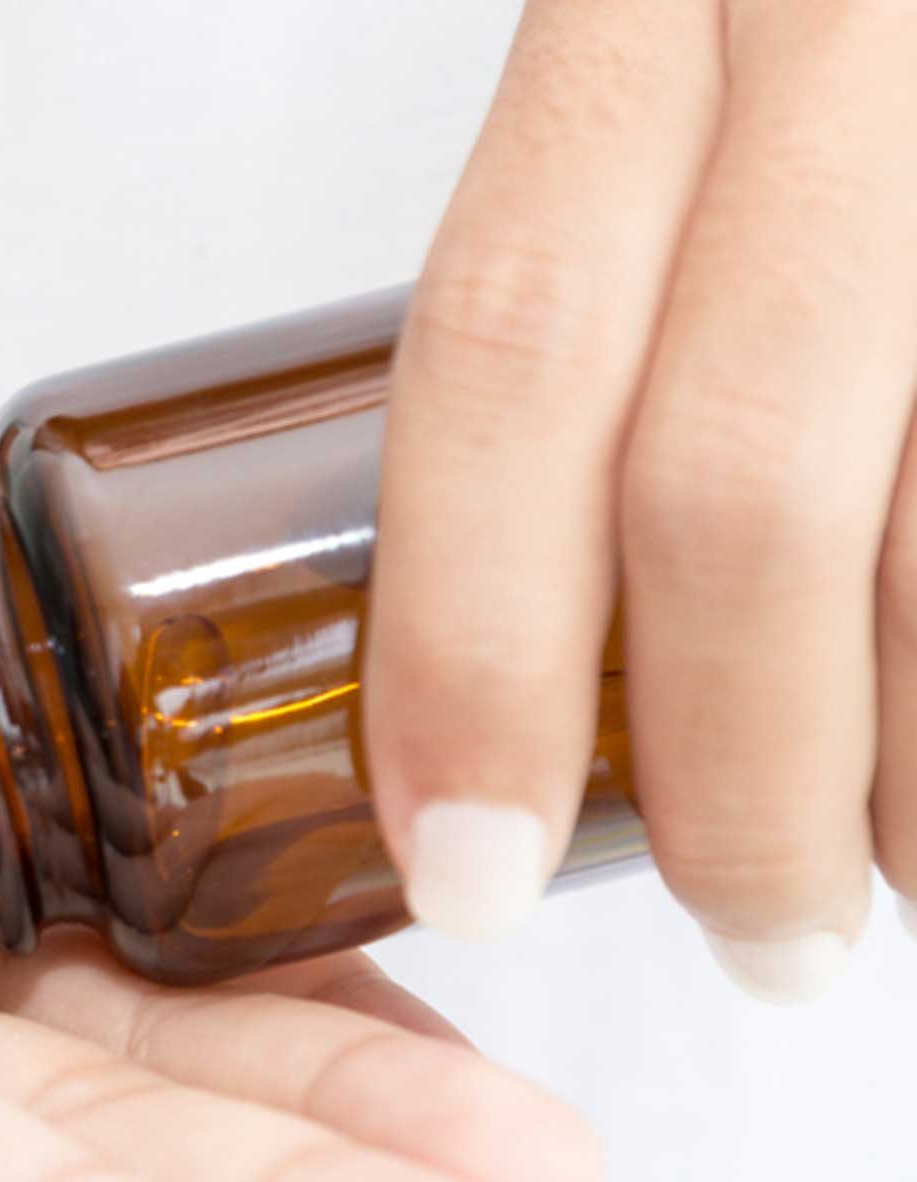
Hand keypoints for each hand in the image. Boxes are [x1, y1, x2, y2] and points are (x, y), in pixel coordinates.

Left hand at [371, 0, 914, 997]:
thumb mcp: (678, 44)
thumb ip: (615, 253)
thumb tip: (549, 614)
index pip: (501, 357)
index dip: (470, 643)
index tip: (461, 855)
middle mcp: (839, 32)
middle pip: (737, 474)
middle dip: (733, 766)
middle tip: (750, 936)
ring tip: (894, 881)